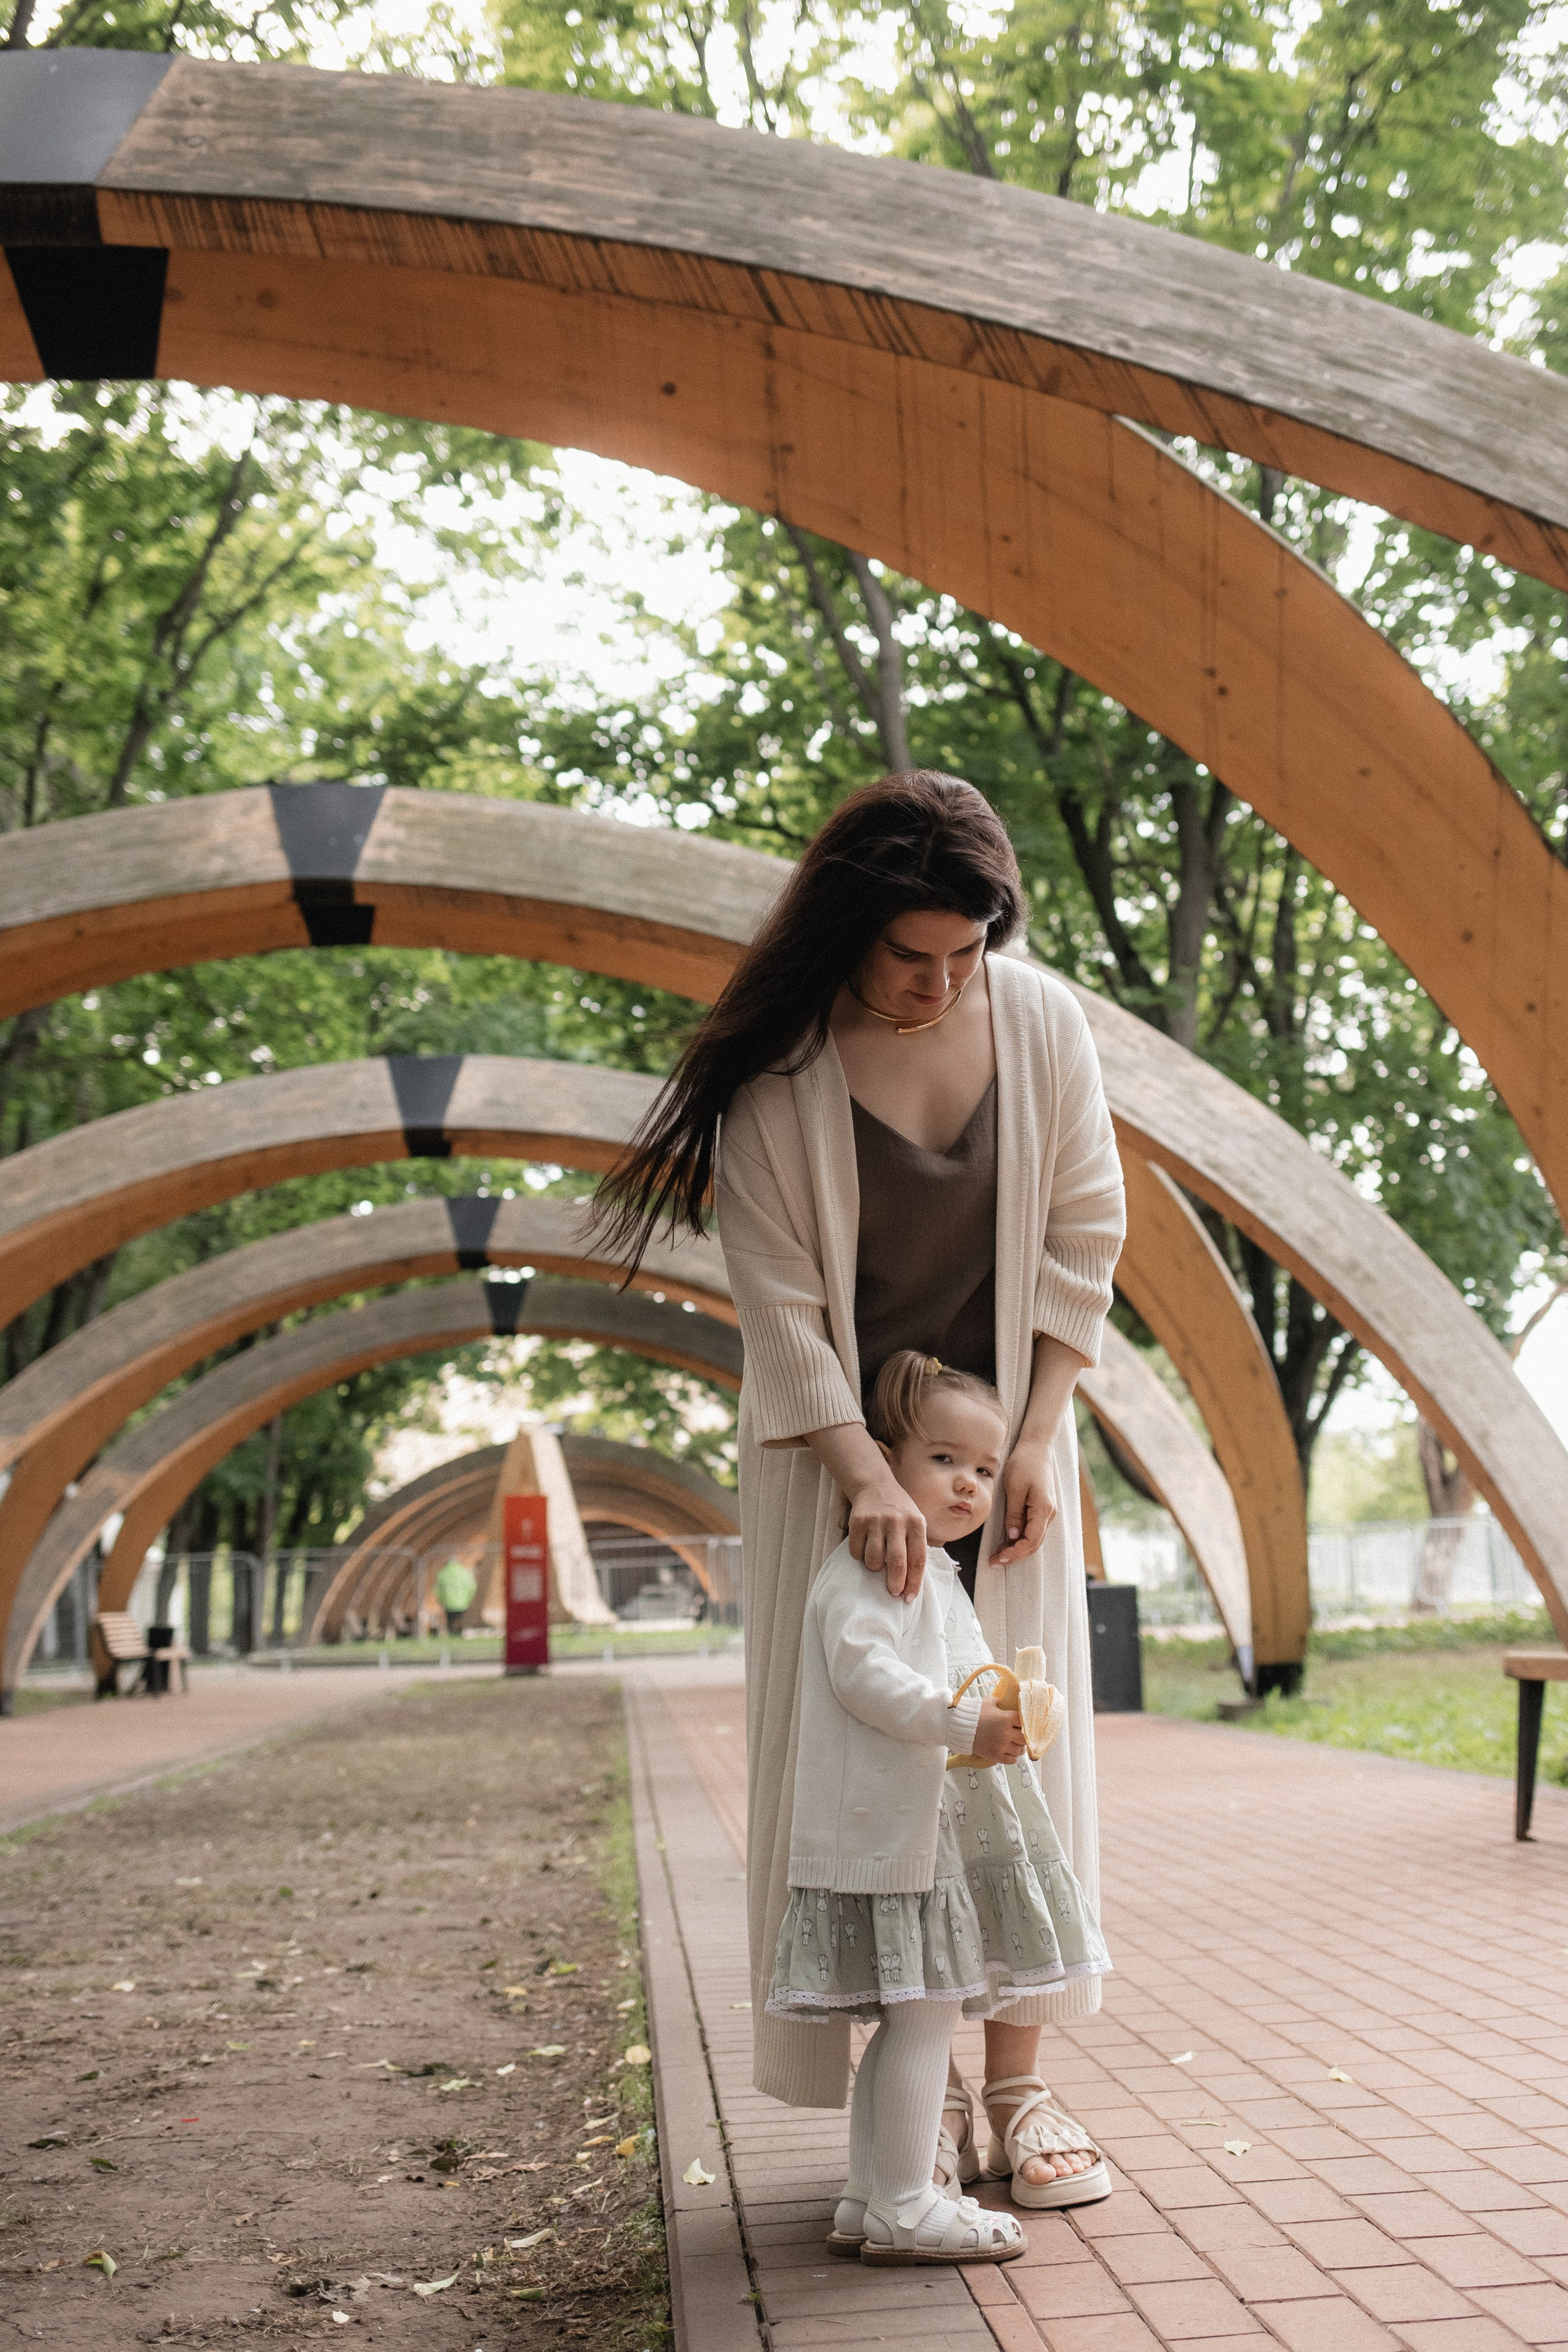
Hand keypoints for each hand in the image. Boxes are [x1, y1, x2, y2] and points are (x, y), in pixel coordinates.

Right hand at [847, 1471, 927, 1599]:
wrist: (874, 1485)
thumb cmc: (899, 1510)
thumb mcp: (915, 1522)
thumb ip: (915, 1547)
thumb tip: (910, 1583)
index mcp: (916, 1523)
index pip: (918, 1559)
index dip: (914, 1582)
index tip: (909, 1598)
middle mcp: (897, 1522)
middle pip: (897, 1562)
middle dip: (895, 1583)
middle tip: (893, 1591)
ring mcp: (876, 1521)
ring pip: (873, 1560)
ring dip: (875, 1567)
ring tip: (877, 1560)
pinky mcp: (857, 1522)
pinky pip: (856, 1552)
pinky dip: (860, 1556)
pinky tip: (864, 1547)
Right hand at [972, 1695, 1025, 1763]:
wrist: (959, 1727)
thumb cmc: (973, 1713)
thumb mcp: (989, 1702)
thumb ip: (1000, 1701)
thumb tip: (1007, 1700)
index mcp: (1006, 1718)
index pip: (1024, 1721)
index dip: (1024, 1722)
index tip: (1022, 1723)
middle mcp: (1006, 1733)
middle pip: (1025, 1737)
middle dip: (1023, 1736)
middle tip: (1020, 1735)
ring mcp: (1001, 1746)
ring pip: (1020, 1750)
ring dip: (1020, 1747)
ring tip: (1016, 1744)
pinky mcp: (995, 1755)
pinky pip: (1012, 1760)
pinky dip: (1013, 1757)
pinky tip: (1010, 1752)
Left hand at [991, 1439, 1057, 1566]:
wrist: (1037, 1446)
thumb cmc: (1024, 1462)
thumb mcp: (1014, 1488)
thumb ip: (1014, 1513)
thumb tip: (1013, 1536)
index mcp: (1043, 1509)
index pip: (1031, 1541)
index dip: (1015, 1553)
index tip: (998, 1559)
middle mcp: (1049, 1513)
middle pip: (1034, 1544)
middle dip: (1015, 1555)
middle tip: (994, 1561)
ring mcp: (1048, 1511)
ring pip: (1035, 1539)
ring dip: (1018, 1548)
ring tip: (999, 1553)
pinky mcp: (1043, 1507)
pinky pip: (1034, 1529)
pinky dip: (1021, 1538)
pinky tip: (1008, 1540)